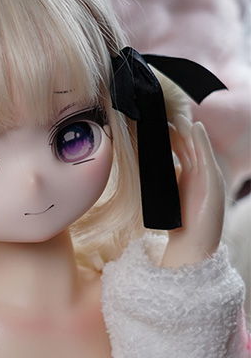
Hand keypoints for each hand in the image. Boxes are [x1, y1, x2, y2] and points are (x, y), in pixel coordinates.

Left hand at [161, 115, 224, 267]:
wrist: (192, 244)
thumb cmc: (177, 223)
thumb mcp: (162, 197)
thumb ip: (158, 180)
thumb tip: (143, 165)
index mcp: (185, 174)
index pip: (178, 148)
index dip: (168, 135)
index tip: (154, 121)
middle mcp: (197, 172)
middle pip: (187, 144)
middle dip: (177, 129)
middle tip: (163, 113)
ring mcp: (206, 175)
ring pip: (197, 147)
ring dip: (188, 130)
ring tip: (177, 116)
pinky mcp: (213, 180)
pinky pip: (206, 157)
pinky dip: (201, 141)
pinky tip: (195, 128)